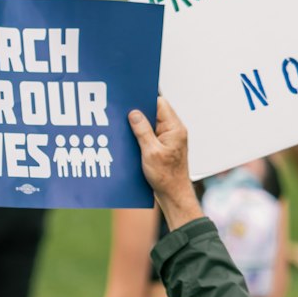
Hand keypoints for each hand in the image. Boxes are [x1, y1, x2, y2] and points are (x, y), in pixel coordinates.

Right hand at [128, 97, 200, 228]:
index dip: (145, 101)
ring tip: (124, 128)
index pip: (160, 104)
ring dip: (138, 127)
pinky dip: (140, 137)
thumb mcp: (151, 152)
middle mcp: (173, 131)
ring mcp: (168, 140)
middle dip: (139, 114)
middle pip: (154, 113)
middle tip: (123, 114)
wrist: (173, 195)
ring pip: (151, 125)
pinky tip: (130, 141)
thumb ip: (142, 131)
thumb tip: (134, 113)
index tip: (130, 100)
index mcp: (175, 129)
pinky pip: (150, 136)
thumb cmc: (166, 176)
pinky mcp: (163, 148)